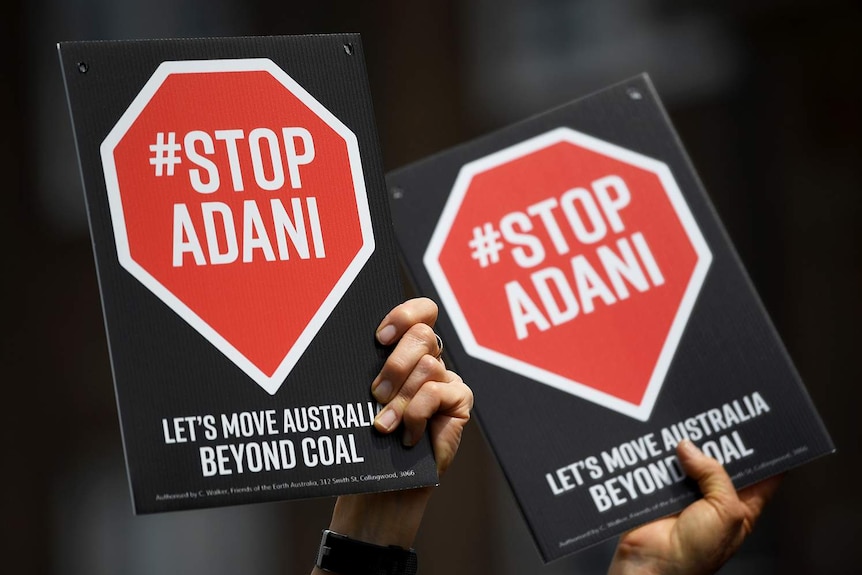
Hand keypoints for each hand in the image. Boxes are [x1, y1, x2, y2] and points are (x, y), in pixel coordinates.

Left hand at [311, 298, 472, 573]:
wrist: (385, 485)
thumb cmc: (369, 439)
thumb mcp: (362, 398)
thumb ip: (370, 370)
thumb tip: (351, 346)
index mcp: (407, 351)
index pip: (421, 312)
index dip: (405, 315)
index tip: (379, 338)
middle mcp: (431, 360)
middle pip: (423, 334)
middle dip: (395, 363)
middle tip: (376, 393)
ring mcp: (447, 380)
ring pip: (428, 366)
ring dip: (400, 400)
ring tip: (385, 426)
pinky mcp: (460, 401)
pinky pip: (437, 392)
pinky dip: (416, 414)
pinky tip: (408, 436)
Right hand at [608, 439, 782, 574]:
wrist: (653, 565)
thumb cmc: (697, 553)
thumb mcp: (725, 512)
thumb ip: (715, 475)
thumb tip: (690, 448)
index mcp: (740, 506)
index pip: (760, 474)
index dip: (763, 452)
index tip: (764, 425)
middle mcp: (714, 498)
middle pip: (721, 460)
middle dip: (718, 441)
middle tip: (717, 416)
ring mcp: (686, 494)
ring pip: (689, 460)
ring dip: (685, 446)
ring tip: (684, 423)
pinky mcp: (659, 491)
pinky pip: (660, 466)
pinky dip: (658, 455)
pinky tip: (659, 441)